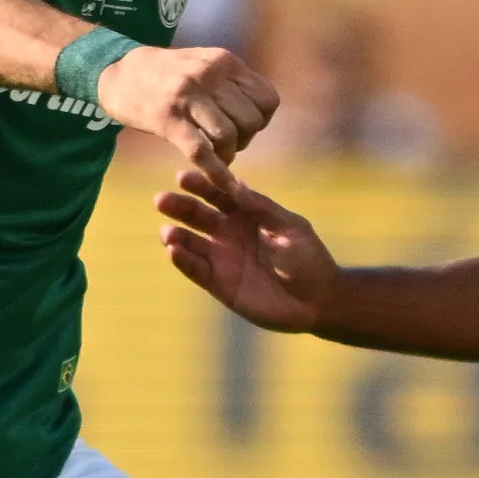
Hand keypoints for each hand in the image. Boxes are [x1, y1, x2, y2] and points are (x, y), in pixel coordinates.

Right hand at [96, 43, 276, 176]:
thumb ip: (230, 80)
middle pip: (251, 121)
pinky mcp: (168, 119)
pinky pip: (202, 152)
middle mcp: (210, 76)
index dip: (261, 120)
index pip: (268, 100)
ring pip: (229, 136)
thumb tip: (259, 109)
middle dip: (245, 139)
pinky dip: (216, 173)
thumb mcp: (202, 63)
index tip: (243, 126)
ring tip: (215, 154)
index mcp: (224, 62)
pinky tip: (222, 184)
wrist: (116, 71)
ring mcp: (188, 96)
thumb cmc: (164, 73)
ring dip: (228, 154)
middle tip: (227, 143)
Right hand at [157, 165, 338, 332]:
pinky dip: (183, 260)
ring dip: (175, 236)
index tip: (182, 176)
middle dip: (179, 206)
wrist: (317, 300)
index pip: (218, 194)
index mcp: (246, 213)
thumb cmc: (308, 258)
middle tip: (161, 199)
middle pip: (197, 215)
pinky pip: (196, 270)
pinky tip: (173, 251)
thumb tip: (235, 184)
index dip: (201, 184)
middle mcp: (228, 232)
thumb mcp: (289, 227)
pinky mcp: (219, 283)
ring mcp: (222, 258)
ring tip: (167, 232)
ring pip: (190, 243)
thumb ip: (261, 207)